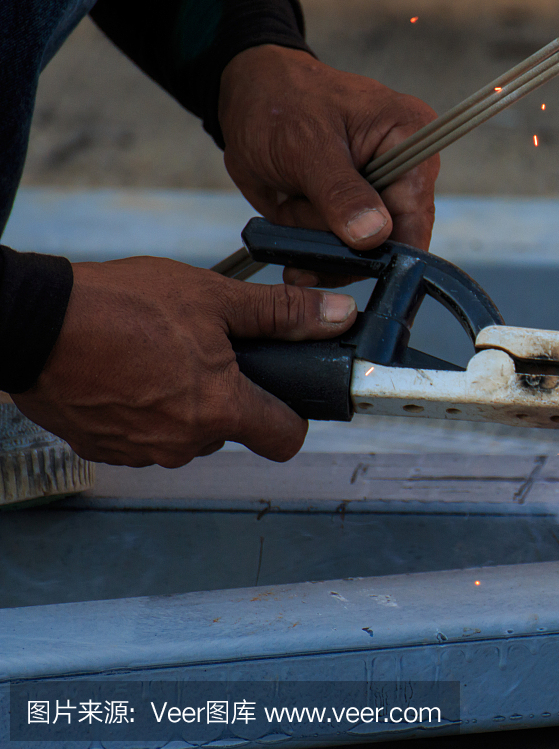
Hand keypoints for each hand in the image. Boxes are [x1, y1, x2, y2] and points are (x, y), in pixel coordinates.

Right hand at [11, 257, 356, 467]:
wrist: (30, 323)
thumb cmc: (120, 306)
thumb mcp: (214, 297)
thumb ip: (281, 314)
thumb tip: (338, 315)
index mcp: (220, 410)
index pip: (286, 439)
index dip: (292, 415)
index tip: (284, 390)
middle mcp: (184, 443)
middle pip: (233, 430)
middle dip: (229, 396)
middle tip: (208, 351)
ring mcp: (141, 451)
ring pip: (187, 432)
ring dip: (184, 401)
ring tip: (161, 354)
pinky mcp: (103, 449)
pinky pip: (144, 435)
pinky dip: (144, 408)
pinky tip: (127, 371)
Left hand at [219, 44, 438, 284]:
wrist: (249, 95)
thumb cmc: (278, 102)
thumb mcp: (305, 146)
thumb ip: (340, 192)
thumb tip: (373, 234)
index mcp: (410, 137)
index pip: (417, 212)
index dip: (391, 249)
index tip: (354, 267)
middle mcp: (407, 167)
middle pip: (394, 239)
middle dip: (344, 246)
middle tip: (300, 230)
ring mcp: (384, 190)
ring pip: (365, 250)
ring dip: (322, 241)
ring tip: (291, 208)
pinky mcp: (360, 207)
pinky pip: (347, 247)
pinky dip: (318, 248)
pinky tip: (294, 239)